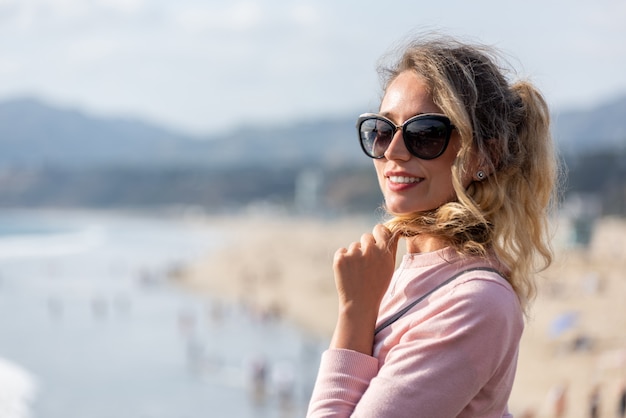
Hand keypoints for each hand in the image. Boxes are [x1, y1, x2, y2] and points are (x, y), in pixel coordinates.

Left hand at [330, 224, 397, 353]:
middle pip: (366, 237)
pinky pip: (342, 252)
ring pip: (354, 246)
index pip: (379, 229)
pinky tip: (349, 272)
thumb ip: (391, 248)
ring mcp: (353, 254)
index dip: (377, 234)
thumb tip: (396, 230)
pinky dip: (343, 260)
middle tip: (366, 265)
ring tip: (358, 272)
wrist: (359, 304)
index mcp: (383, 251)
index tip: (376, 241)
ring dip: (355, 255)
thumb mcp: (389, 268)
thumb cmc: (377, 286)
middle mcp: (369, 250)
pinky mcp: (340, 259)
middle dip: (366, 247)